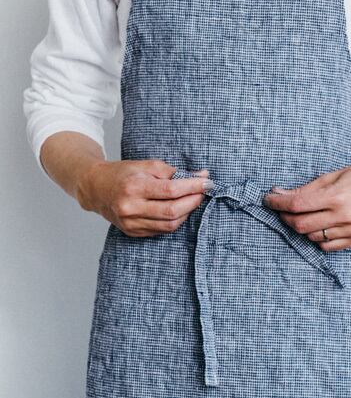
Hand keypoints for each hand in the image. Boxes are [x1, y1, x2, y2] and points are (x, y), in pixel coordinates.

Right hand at [75, 158, 211, 236]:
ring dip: (187, 212)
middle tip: (203, 191)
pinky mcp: (132, 232)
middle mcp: (131, 208)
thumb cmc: (123, 173)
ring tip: (193, 200)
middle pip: (172, 211)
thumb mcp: (147, 165)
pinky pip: (161, 230)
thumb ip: (173, 172)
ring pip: (169, 225)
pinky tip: (179, 209)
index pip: (171, 190)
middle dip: (193, 201)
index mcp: (134, 187)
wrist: (96, 188)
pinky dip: (174, 220)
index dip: (192, 187)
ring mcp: (131, 223)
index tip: (207, 182)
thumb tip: (200, 176)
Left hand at [263, 157, 350, 250]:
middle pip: (301, 225)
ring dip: (300, 227)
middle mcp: (344, 216)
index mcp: (337, 196)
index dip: (277, 203)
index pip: (297, 204)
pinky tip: (317, 225)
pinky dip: (316, 238)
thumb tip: (280, 193)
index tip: (268, 199)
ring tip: (299, 215)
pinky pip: (327, 246)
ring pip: (312, 237)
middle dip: (285, 217)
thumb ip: (307, 188)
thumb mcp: (333, 175)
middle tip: (280, 208)